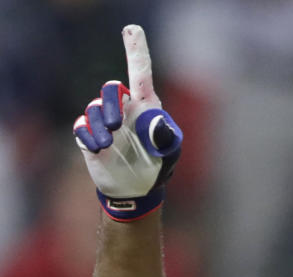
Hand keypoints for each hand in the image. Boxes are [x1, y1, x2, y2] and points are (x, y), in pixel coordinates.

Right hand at [73, 24, 181, 220]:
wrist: (136, 190)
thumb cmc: (157, 166)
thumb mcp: (169, 153)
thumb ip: (166, 136)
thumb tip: (154, 120)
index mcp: (145, 106)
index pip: (140, 73)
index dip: (136, 50)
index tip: (132, 29)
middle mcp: (123, 108)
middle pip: (111, 89)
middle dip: (111, 103)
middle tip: (117, 125)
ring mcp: (105, 122)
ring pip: (94, 108)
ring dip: (101, 126)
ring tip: (110, 144)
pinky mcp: (90, 137)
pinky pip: (82, 127)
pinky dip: (90, 137)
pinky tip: (100, 150)